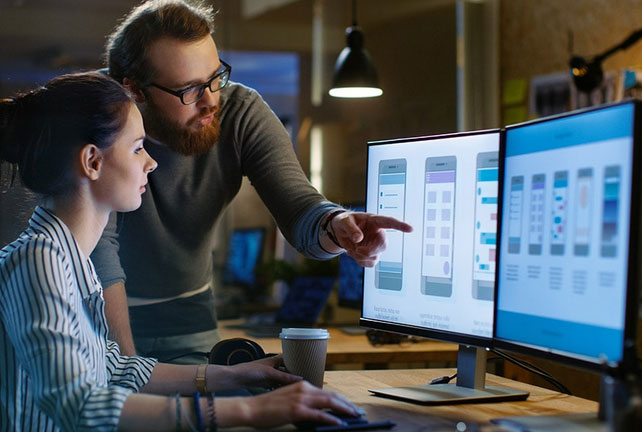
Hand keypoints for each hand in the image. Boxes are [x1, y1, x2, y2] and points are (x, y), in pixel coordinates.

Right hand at [218, 380, 363, 428]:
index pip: (327, 392)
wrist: (252, 408)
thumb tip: (319, 411)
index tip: (351, 406)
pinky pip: (319, 415)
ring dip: (344, 409)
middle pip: (332, 396)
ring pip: (329, 402)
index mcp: (302, 385)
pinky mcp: (297, 410)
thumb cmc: (268, 407)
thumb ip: (304, 401)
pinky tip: (339, 424)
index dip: (341, 400)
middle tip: (357, 412)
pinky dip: (331, 419)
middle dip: (347, 404)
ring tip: (354, 416)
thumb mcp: (289, 399)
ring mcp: (301, 399)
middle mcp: (304, 389)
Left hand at [225, 355, 301, 388]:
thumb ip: (284, 377)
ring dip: (290, 381)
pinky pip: (279, 384)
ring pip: (284, 377)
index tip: (309, 363)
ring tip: (300, 385)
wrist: (236, 378)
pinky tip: (288, 391)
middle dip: (296, 372)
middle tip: (307, 376)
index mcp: (276, 358)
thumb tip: (300, 379)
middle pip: (289, 368)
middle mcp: (274, 365)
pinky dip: (283, 386)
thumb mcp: (270, 373)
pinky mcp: (267, 382)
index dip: (299, 359)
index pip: (291, 356)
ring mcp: (271, 374)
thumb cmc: (250, 370)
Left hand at [332, 212, 412, 266]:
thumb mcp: (344, 221)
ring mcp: (375, 245)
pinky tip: (353, 253)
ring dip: (362, 257)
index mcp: (374, 221)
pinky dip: (360, 261)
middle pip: (383, 245)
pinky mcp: (371, 254)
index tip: (410, 229)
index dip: (400, 226)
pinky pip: (370, 263)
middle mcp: (378, 233)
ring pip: (376, 257)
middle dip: (370, 251)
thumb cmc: (344, 221)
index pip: (389, 222)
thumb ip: (351, 229)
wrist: (339, 231)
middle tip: (357, 250)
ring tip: (352, 249)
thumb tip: (359, 239)